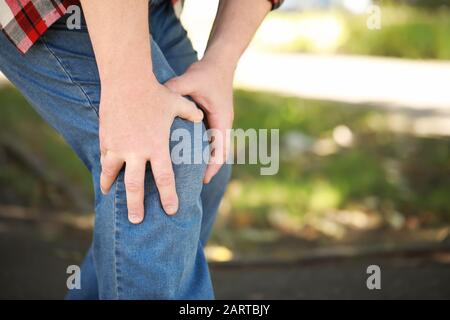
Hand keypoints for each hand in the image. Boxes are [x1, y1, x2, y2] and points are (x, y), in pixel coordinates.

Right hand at [99, 77, 203, 223]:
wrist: (126, 79)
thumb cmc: (154, 92)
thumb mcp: (177, 103)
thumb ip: (190, 113)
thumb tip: (200, 116)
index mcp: (157, 146)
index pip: (164, 178)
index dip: (168, 196)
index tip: (171, 210)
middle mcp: (136, 151)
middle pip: (134, 185)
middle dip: (135, 205)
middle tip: (137, 221)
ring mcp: (118, 145)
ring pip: (113, 174)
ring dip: (112, 188)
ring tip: (110, 199)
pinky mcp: (106, 138)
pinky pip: (104, 158)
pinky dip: (104, 168)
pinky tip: (103, 176)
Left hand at [165, 59, 234, 182]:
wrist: (220, 62)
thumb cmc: (208, 73)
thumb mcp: (192, 80)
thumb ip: (175, 90)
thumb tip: (156, 98)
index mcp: (222, 120)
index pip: (221, 150)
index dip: (212, 167)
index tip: (203, 181)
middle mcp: (222, 124)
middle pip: (218, 154)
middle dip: (207, 169)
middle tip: (192, 184)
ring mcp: (218, 122)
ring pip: (213, 148)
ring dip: (203, 161)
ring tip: (188, 175)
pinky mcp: (211, 119)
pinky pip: (207, 139)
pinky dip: (199, 149)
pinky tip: (185, 155)